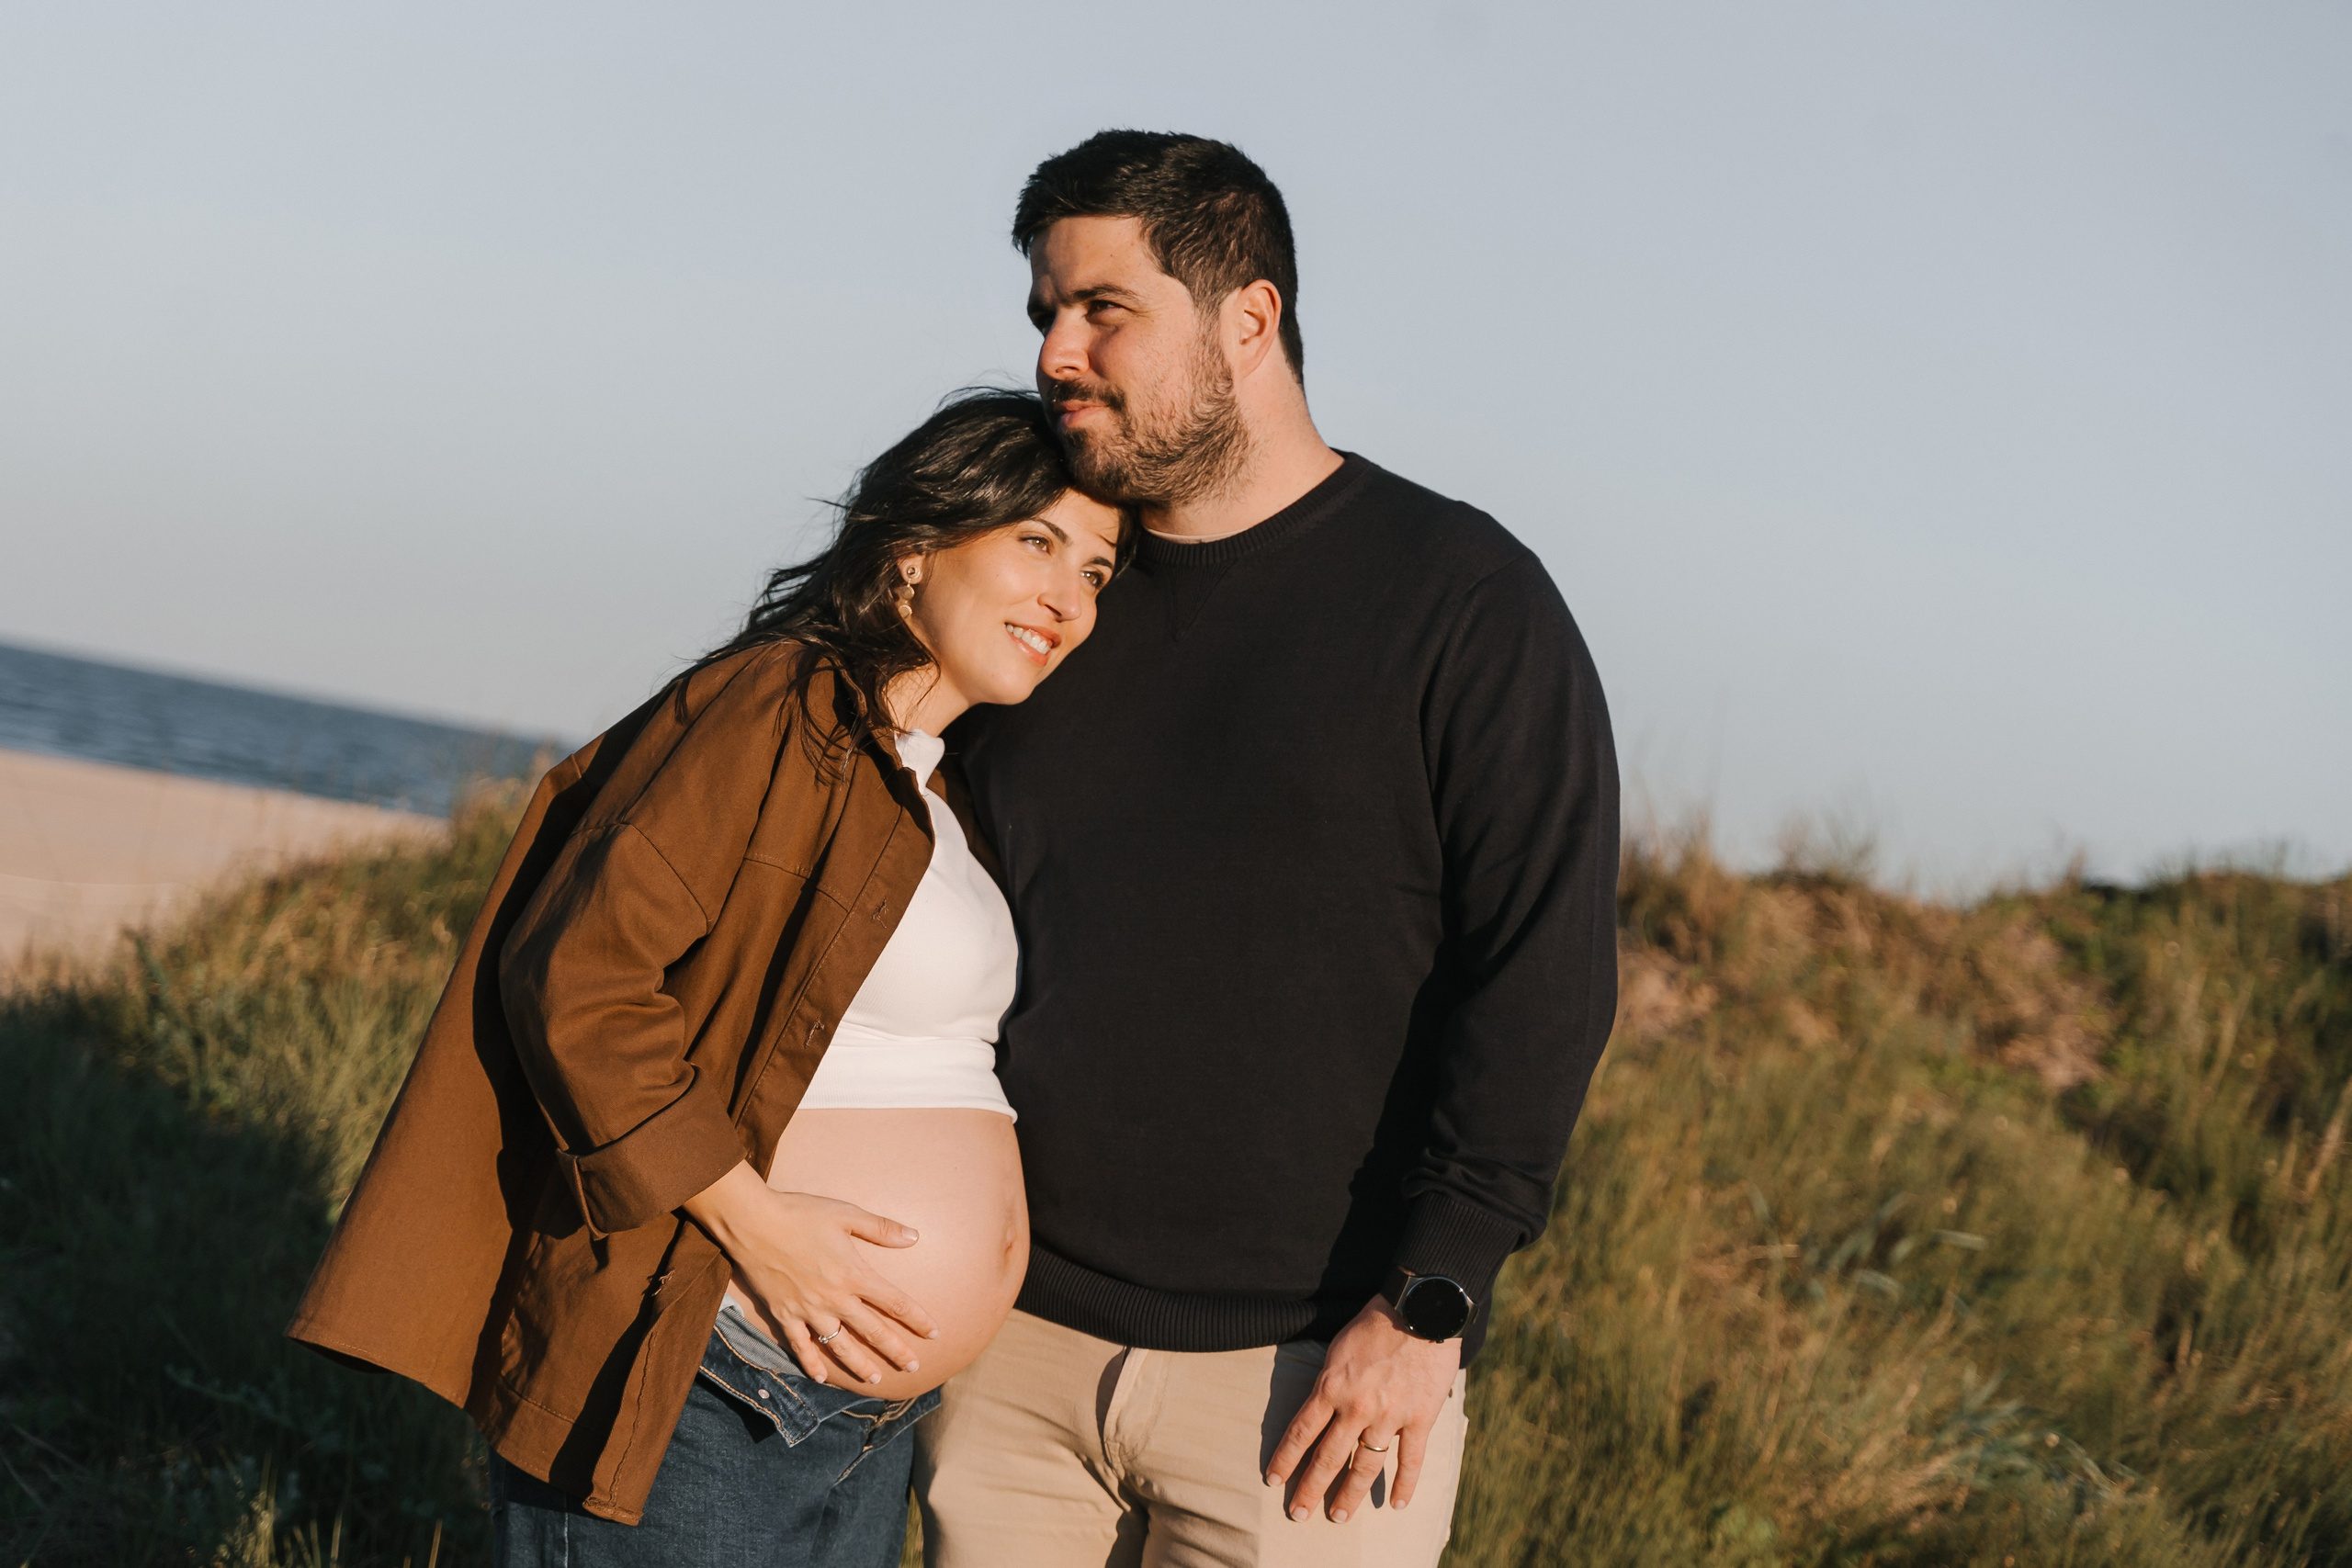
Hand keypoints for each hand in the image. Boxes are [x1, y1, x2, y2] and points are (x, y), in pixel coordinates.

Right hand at [681, 1161, 939, 1386]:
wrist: (754, 1223)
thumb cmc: (801, 1214)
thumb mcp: (846, 1214)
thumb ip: (881, 1228)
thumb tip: (915, 1237)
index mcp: (854, 1274)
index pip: (895, 1303)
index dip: (917, 1319)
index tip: (934, 1333)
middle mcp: (835, 1299)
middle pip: (873, 1331)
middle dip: (896, 1351)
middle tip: (913, 1368)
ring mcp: (809, 1310)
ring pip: (840, 1346)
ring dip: (859, 1365)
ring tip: (874, 1379)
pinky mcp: (785, 1315)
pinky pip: (801, 1346)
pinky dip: (811, 1363)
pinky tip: (821, 1377)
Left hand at [1264, 1295, 1458, 1523]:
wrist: (1420, 1309)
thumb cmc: (1376, 1322)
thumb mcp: (1337, 1348)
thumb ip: (1329, 1381)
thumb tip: (1319, 1409)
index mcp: (1331, 1387)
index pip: (1300, 1432)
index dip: (1285, 1460)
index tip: (1273, 1481)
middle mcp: (1356, 1406)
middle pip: (1327, 1458)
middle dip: (1310, 1489)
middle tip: (1298, 1515)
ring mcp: (1389, 1415)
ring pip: (1365, 1465)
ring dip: (1350, 1494)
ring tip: (1338, 1516)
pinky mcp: (1420, 1418)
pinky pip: (1410, 1459)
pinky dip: (1403, 1484)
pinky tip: (1396, 1504)